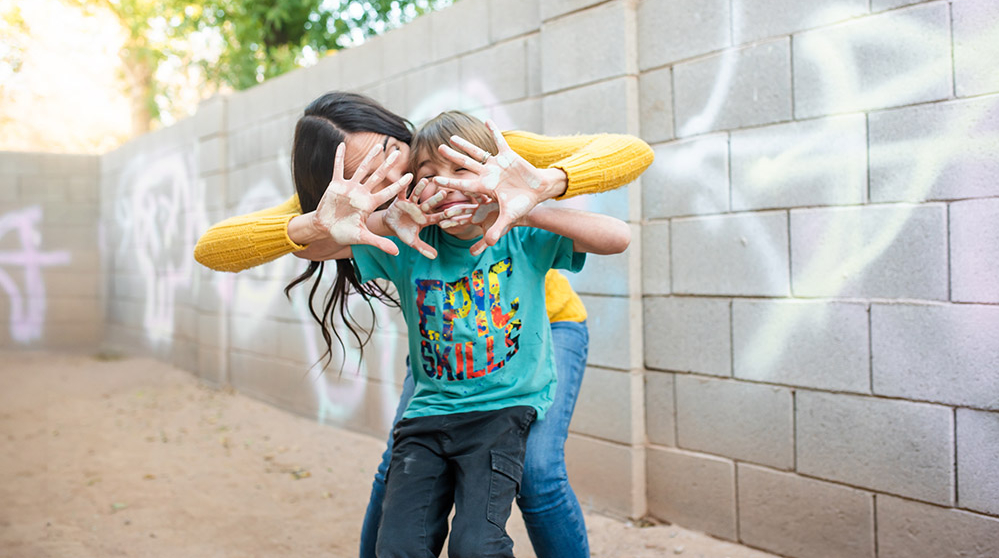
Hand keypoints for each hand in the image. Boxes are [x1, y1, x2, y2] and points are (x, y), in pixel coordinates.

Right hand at [313, 142, 411, 255]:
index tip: (411, 176)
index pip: (387, 192)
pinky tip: (341, 145)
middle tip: (398, 152)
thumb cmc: (344, 233)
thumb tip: (397, 252)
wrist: (325, 229)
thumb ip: (379, 243)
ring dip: (369, 157)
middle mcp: (362, 193)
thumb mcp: (362, 237)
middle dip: (388, 165)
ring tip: (378, 145)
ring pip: (361, 169)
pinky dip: (339, 157)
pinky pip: (338, 168)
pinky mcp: (335, 184)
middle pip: (378, 176)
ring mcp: (349, 187)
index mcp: (369, 204)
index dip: (398, 185)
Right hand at [383, 178, 452, 258]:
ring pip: (417, 195)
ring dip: (421, 188)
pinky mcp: (400, 200)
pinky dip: (403, 185)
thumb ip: (423, 248)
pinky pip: (402, 192)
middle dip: (436, 199)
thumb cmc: (403, 233)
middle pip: (429, 204)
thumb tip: (435, 257)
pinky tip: (407, 177)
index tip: (453, 213)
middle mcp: (420, 209)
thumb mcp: (412, 242)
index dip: (444, 216)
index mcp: (425, 219)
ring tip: (426, 180)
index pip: (437, 217)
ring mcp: (410, 203)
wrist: (390, 225)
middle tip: (445, 192)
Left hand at [432, 119, 564, 254]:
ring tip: (452, 137)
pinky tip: (486, 120)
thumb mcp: (509, 217)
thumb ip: (497, 230)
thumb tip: (486, 245)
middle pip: (466, 164)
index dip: (450, 182)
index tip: (435, 179)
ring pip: (478, 152)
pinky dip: (494, 131)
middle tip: (438, 148)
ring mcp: (497, 164)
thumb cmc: (523, 204)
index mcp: (486, 187)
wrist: (538, 192)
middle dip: (452, 156)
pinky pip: (500, 141)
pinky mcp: (508, 155)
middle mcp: (488, 174)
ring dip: (465, 144)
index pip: (464, 184)